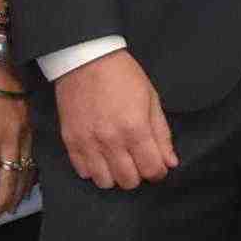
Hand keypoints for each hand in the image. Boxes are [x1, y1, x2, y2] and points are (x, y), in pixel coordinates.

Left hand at [0, 81, 35, 221]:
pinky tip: (28, 184)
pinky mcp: (34, 127)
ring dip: (18, 191)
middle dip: (2, 201)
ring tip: (11, 206)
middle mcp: (10, 138)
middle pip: (9, 179)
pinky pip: (34, 157)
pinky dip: (31, 174)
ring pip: (25, 170)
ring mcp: (25, 133)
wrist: (1, 59)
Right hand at [55, 48, 180, 192]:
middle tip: (137, 160)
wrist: (85, 59)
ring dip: (114, 175)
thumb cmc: (123, 75)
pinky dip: (93, 169)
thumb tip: (170, 162)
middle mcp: (111, 140)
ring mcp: (88, 143)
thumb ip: (161, 134)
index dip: (158, 171)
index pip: (152, 170)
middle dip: (138, 175)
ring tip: (117, 159)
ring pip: (104, 182)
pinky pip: (83, 171)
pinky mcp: (70, 141)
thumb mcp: (151, 99)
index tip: (157, 165)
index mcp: (135, 128)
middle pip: (129, 181)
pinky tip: (99, 155)